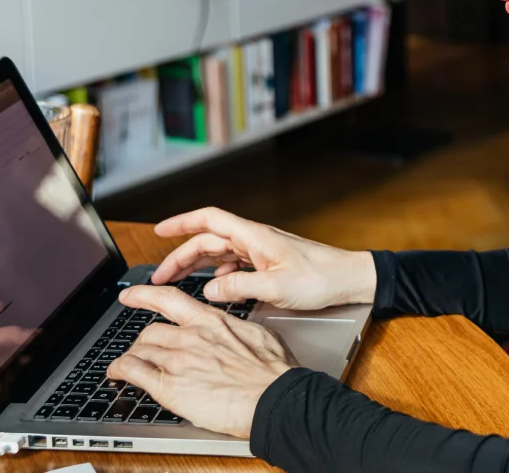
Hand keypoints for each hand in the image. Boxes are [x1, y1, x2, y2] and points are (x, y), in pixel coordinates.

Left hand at [108, 286, 294, 438]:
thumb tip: (241, 334)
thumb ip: (240, 332)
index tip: (132, 295)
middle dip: (143, 342)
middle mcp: (191, 336)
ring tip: (127, 366)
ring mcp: (177, 359)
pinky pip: (132, 370)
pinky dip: (119, 371)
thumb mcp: (261, 337)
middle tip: (141, 349)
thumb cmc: (274, 373)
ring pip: (138, 349)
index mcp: (212, 322)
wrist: (273, 398)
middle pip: (150, 331)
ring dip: (131, 358)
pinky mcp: (167, 385)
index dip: (145, 295)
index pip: (170, 300)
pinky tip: (117, 375)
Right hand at [151, 207, 375, 308]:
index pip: (209, 220)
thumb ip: (238, 287)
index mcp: (254, 236)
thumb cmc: (321, 278)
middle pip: (209, 240)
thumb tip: (208, 289)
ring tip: (179, 283)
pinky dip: (220, 274)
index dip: (181, 223)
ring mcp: (264, 251)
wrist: (350, 279)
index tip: (158, 232)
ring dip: (198, 266)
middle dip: (181, 256)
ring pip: (221, 253)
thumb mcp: (275, 286)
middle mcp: (256, 239)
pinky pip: (237, 265)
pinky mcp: (271, 263)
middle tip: (161, 277)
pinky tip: (216, 287)